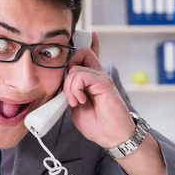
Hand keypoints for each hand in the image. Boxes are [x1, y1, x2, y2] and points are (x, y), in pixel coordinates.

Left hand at [63, 32, 135, 148]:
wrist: (112, 136)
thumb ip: (70, 91)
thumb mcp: (77, 106)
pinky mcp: (103, 82)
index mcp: (91, 80)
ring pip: (75, 69)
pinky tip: (81, 100)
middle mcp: (97, 75)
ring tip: (77, 101)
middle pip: (79, 54)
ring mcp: (101, 77)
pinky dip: (75, 89)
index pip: (89, 55)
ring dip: (69, 88)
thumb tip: (62, 83)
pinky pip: (81, 76)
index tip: (83, 37)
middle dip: (67, 72)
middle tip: (69, 94)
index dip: (85, 45)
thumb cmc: (97, 124)